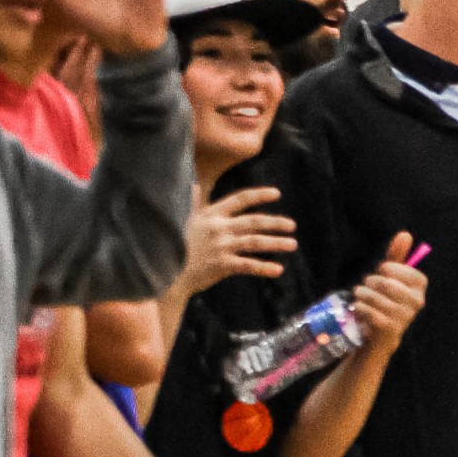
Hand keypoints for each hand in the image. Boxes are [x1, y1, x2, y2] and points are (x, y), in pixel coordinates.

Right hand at [176, 185, 293, 298]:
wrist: (165, 271)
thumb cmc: (175, 244)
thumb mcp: (183, 219)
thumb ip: (193, 203)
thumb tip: (194, 185)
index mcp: (211, 214)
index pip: (240, 199)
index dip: (259, 195)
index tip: (277, 193)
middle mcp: (218, 228)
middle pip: (254, 221)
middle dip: (275, 222)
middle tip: (292, 225)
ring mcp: (221, 246)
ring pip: (256, 242)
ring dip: (276, 243)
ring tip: (292, 244)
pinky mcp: (222, 265)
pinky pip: (249, 265)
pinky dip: (264, 268)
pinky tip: (279, 269)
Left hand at [350, 231, 428, 349]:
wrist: (381, 334)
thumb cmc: (386, 299)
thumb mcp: (391, 276)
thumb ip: (397, 255)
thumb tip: (405, 233)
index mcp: (420, 286)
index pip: (402, 269)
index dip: (387, 270)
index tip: (382, 274)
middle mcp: (417, 301)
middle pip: (386, 283)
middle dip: (370, 282)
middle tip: (368, 287)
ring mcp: (404, 316)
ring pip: (375, 296)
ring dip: (362, 295)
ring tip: (361, 297)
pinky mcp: (390, 328)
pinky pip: (369, 311)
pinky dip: (360, 308)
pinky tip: (360, 309)